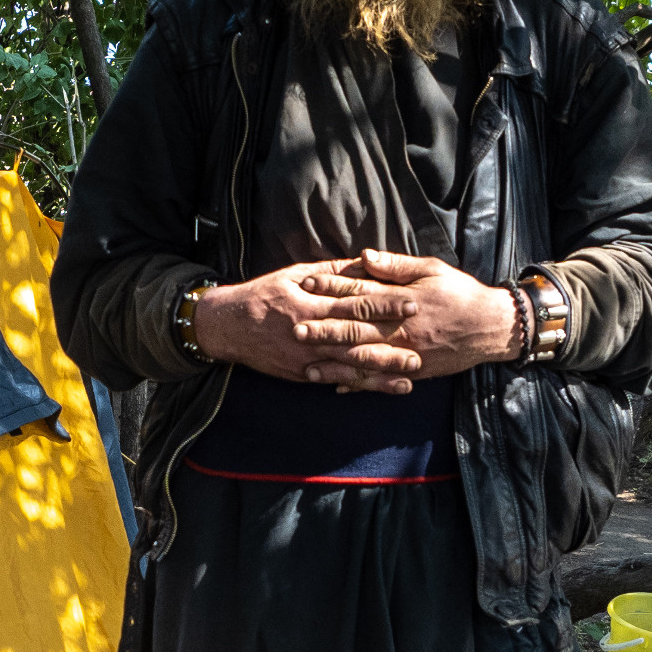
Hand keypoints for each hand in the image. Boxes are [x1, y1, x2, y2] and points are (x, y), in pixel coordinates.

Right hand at [188, 260, 434, 392]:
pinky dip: (360, 385)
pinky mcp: (304, 374)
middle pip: (358, 339)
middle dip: (391, 343)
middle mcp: (311, 333)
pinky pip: (336, 380)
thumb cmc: (265, 294)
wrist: (229, 326)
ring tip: (410, 374)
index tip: (413, 303)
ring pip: (350, 365)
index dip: (386, 304)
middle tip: (421, 347)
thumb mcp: (295, 274)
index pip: (356, 304)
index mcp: (311, 304)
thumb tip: (364, 263)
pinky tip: (381, 388)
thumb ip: (332, 272)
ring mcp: (307, 357)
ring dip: (382, 372)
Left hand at [292, 250, 523, 380]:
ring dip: (334, 363)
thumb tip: (364, 257)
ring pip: (364, 359)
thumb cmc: (461, 293)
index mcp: (402, 300)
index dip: (331, 288)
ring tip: (307, 365)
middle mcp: (401, 329)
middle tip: (294, 329)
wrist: (492, 327)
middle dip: (323, 329)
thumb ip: (396, 266)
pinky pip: (382, 380)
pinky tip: (337, 387)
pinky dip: (359, 384)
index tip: (306, 284)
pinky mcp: (413, 371)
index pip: (360, 293)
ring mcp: (406, 353)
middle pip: (355, 328)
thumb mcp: (432, 269)